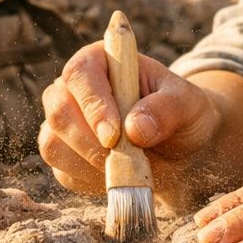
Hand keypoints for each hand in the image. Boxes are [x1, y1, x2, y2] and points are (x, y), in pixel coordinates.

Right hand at [37, 40, 221, 197]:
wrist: (181, 149)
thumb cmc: (183, 115)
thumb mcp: (188, 104)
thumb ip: (167, 108)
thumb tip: (135, 127)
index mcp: (101, 60)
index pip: (81, 74)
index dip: (93, 105)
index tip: (114, 136)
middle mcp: (73, 89)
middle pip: (59, 111)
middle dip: (90, 142)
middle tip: (126, 159)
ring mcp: (64, 123)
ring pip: (54, 145)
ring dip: (91, 165)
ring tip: (131, 167)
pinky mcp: (63, 155)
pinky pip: (63, 173)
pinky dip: (91, 182)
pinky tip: (120, 176)